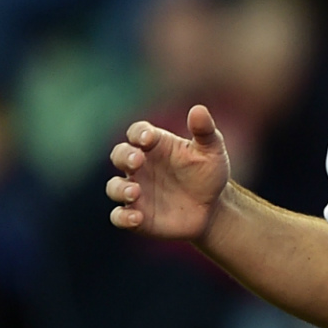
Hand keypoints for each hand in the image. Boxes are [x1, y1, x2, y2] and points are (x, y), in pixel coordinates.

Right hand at [107, 105, 231, 242]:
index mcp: (155, 146)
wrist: (213, 208)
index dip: (139, 133)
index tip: (148, 139)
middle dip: (124, 156)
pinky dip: (123, 217)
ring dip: (120, 189)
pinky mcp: (137, 216)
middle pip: (119, 155)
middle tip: (137, 161)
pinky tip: (136, 218)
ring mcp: (136, 191)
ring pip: (114, 187)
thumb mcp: (212, 151)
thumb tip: (198, 109)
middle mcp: (140, 167)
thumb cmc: (208, 173)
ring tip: (135, 192)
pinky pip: (119, 217)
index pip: (138, 132)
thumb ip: (204, 131)